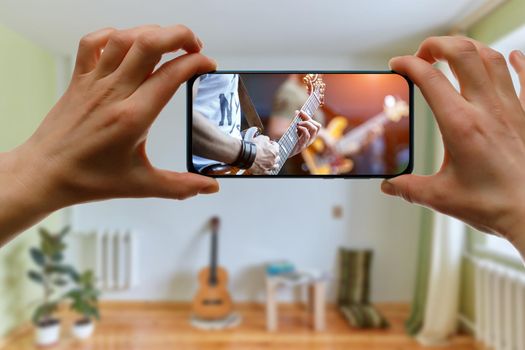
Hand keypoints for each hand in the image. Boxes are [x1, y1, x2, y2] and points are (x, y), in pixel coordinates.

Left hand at [0, 25, 218, 240]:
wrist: (44, 173)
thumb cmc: (90, 179)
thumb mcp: (141, 185)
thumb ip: (181, 186)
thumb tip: (211, 187)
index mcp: (132, 117)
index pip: (171, 75)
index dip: (196, 63)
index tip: (208, 65)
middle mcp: (113, 93)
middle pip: (149, 44)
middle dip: (179, 35)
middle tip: (194, 46)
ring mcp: (93, 83)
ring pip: (124, 38)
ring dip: (152, 32)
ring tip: (169, 42)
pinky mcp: (79, 79)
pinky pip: (93, 42)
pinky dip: (114, 35)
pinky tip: (129, 44)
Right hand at [249, 135, 278, 173]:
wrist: (247, 155)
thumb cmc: (254, 147)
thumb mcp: (261, 138)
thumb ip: (266, 139)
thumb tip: (267, 139)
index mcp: (274, 151)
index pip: (276, 146)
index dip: (272, 144)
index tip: (270, 143)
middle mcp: (273, 159)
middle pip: (277, 157)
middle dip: (274, 155)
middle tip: (270, 153)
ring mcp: (269, 166)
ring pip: (275, 166)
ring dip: (273, 163)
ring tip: (270, 162)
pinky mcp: (264, 171)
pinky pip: (268, 172)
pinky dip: (268, 170)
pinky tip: (266, 168)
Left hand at [291, 110, 321, 155]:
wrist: (282, 152)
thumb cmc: (288, 141)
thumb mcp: (293, 130)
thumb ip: (296, 121)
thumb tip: (297, 112)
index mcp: (310, 135)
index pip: (316, 124)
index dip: (309, 117)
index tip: (301, 111)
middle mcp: (310, 139)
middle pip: (317, 126)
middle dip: (309, 119)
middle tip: (299, 117)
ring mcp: (307, 143)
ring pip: (314, 130)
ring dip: (306, 123)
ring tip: (297, 123)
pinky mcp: (302, 146)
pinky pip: (307, 135)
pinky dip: (303, 128)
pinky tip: (297, 127)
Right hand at [381, 36, 524, 258]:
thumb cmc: (492, 205)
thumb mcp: (440, 197)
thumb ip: (409, 188)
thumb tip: (389, 186)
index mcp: (460, 125)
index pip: (429, 79)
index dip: (409, 64)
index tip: (397, 65)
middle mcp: (486, 109)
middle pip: (463, 54)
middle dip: (438, 44)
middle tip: (423, 53)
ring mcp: (511, 109)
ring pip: (492, 59)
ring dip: (470, 48)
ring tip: (454, 53)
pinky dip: (520, 62)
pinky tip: (515, 57)